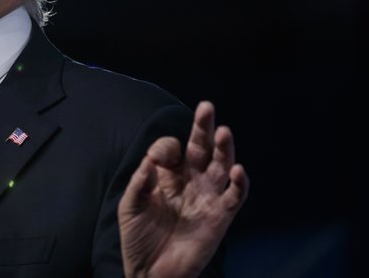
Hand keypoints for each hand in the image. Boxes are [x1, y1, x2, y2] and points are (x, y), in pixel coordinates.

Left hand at [117, 101, 248, 277]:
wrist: (151, 274)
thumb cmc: (138, 239)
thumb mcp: (129, 207)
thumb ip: (139, 183)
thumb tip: (151, 161)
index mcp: (166, 176)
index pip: (172, 149)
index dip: (166, 147)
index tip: (156, 159)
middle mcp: (189, 181)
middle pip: (200, 148)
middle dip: (203, 128)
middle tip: (207, 107)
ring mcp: (206, 197)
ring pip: (220, 166)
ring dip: (224, 149)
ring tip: (223, 131)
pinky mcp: (220, 217)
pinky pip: (234, 197)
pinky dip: (239, 183)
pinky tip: (238, 170)